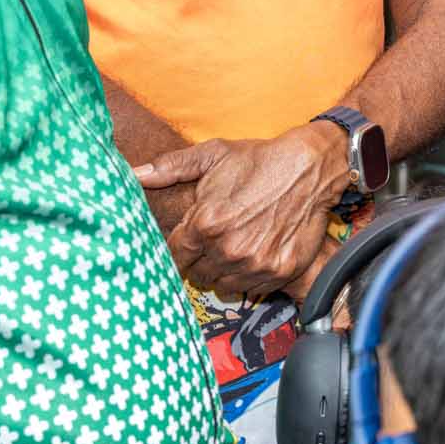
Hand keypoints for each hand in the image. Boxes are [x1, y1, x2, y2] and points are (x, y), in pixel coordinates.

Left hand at [135, 123, 345, 298]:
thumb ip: (171, 167)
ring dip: (223, 269)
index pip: (174, 254)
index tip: (186, 241)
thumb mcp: (214, 155)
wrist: (309, 168)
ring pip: (222, 283)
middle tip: (213, 241)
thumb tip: (135, 174)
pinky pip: (251, 288)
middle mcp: (227, 249)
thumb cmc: (259, 160)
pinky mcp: (278, 272)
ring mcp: (254, 264)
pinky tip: (255, 252)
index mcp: (205, 223)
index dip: (178, 248)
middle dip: (200, 258)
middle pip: (197, 273)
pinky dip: (249, 276)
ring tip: (235, 245)